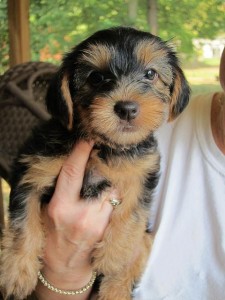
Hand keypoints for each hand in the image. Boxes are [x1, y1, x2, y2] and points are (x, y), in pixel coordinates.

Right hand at [36, 141, 116, 299]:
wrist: (65, 265)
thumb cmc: (53, 234)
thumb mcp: (49, 208)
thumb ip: (62, 189)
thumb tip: (78, 164)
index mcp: (60, 206)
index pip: (71, 173)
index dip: (80, 153)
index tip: (88, 139)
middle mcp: (80, 214)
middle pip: (99, 179)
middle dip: (103, 166)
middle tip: (105, 154)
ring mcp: (97, 223)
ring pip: (113, 191)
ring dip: (112, 182)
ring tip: (109, 178)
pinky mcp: (108, 229)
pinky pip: (117, 204)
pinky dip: (116, 195)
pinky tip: (113, 193)